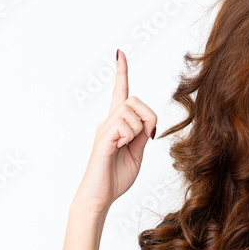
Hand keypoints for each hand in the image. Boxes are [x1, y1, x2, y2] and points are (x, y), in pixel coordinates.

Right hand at [75, 50, 157, 211]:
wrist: (100, 196)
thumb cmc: (116, 176)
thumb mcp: (137, 152)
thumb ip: (142, 134)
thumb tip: (148, 122)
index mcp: (118, 125)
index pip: (120, 93)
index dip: (121, 73)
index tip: (120, 54)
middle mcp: (108, 122)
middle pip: (134, 101)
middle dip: (147, 116)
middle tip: (144, 137)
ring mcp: (104, 129)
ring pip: (130, 112)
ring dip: (138, 130)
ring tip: (127, 146)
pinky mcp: (102, 140)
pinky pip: (122, 126)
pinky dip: (128, 137)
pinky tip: (119, 148)